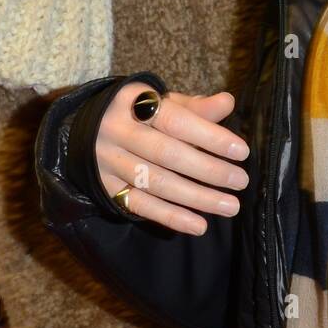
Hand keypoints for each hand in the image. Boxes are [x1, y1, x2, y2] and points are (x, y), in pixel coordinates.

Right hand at [96, 84, 248, 234]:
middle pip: (167, 153)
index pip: (175, 120)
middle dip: (208, 170)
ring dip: (197, 197)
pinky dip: (171, 217)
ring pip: (157, 183)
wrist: (87, 131)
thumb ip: (195, 107)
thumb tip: (227, 102)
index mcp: (133, 102)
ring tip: (230, 206)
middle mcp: (117, 131)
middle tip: (240, 181)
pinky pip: (141, 206)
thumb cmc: (138, 115)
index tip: (241, 151)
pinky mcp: (106, 188)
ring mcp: (109, 161)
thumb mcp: (162, 103)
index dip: (209, 136)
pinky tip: (199, 225)